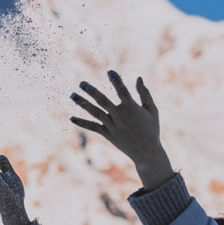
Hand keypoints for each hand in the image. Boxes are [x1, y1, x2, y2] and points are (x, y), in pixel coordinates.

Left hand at [70, 71, 174, 189]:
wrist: (146, 152)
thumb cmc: (151, 129)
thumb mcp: (152, 110)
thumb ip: (145, 94)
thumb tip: (138, 78)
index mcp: (132, 108)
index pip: (122, 91)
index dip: (116, 81)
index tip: (110, 72)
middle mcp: (120, 116)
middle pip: (102, 101)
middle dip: (91, 91)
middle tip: (81, 83)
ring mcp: (112, 126)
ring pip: (95, 113)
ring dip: (83, 103)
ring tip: (72, 95)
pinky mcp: (107, 134)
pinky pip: (93, 127)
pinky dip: (82, 123)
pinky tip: (71, 118)